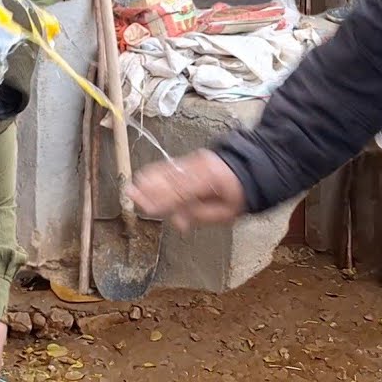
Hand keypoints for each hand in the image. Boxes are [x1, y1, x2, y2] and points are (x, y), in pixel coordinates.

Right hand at [126, 149, 247, 230]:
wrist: (250, 167)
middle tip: (131, 195)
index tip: (147, 207)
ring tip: (132, 187)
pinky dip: (155, 172)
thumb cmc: (239, 193)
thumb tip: (177, 223)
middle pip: (171, 179)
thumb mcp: (227, 212)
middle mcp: (200, 167)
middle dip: (150, 188)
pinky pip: (170, 166)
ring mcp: (194, 161)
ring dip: (149, 180)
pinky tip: (143, 177)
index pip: (183, 192)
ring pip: (168, 170)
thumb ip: (201, 216)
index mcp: (212, 181)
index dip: (163, 199)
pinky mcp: (190, 159)